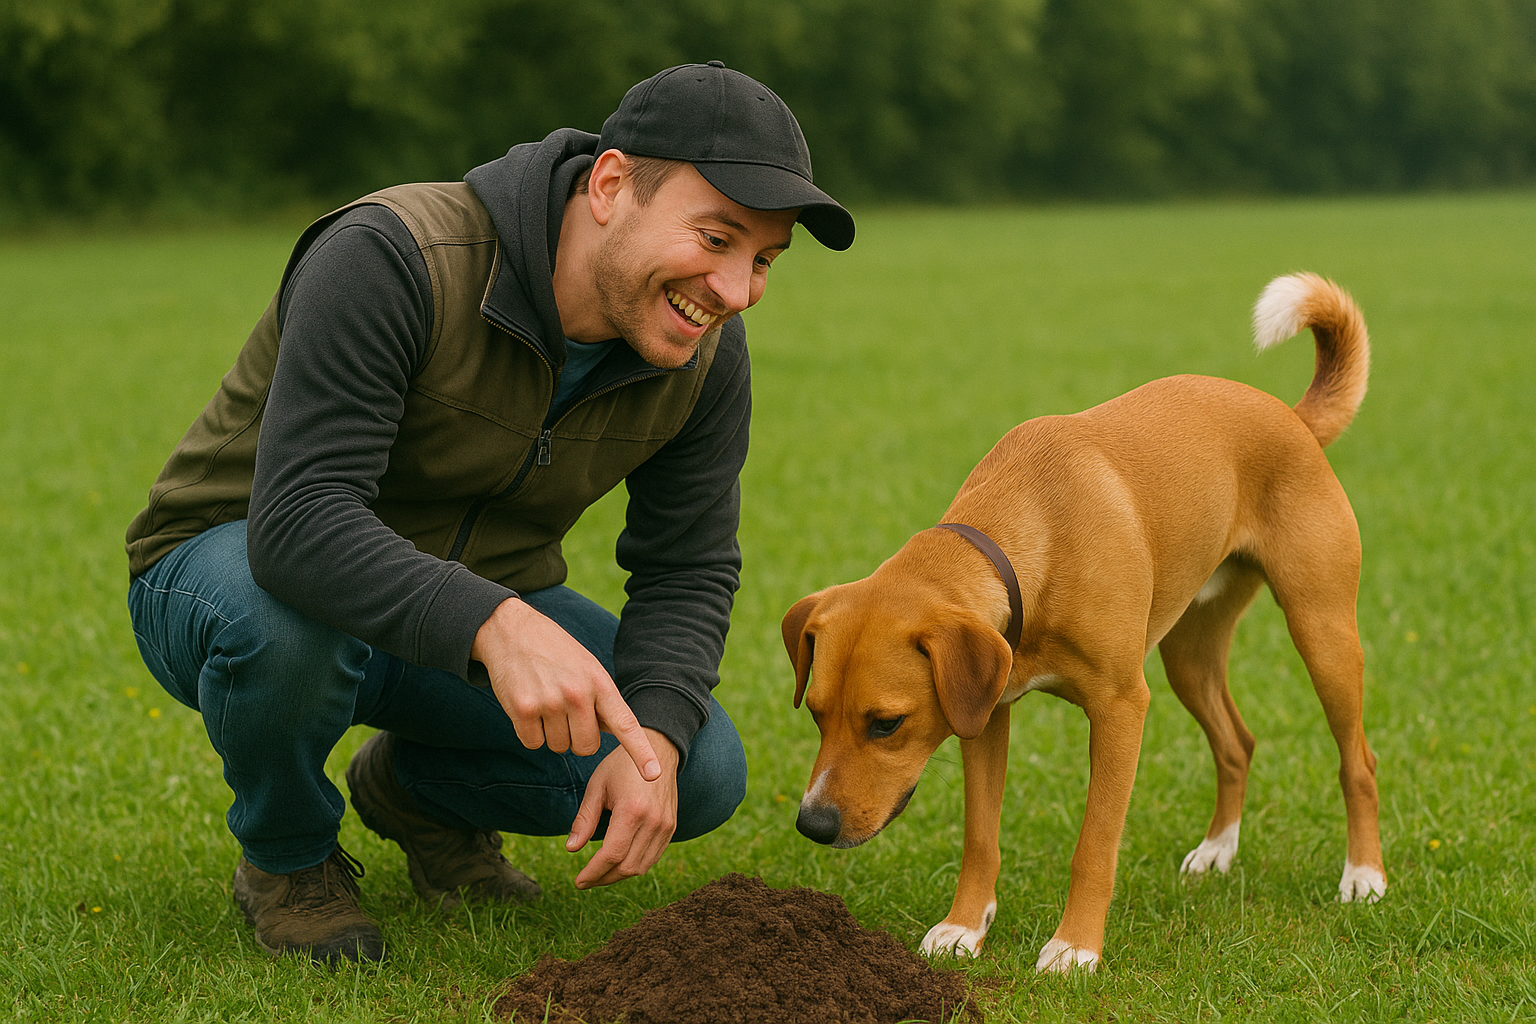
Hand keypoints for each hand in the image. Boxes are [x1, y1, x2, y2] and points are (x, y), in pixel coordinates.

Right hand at [472, 597, 659, 779]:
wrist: (512, 630)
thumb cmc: (555, 652)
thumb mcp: (587, 667)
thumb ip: (601, 699)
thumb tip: (612, 732)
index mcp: (599, 682)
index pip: (625, 723)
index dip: (640, 752)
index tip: (653, 773)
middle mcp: (578, 693)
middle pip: (586, 746)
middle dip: (576, 737)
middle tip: (564, 710)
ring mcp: (550, 702)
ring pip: (558, 746)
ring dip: (551, 733)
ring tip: (545, 700)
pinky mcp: (522, 709)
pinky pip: (533, 743)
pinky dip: (530, 732)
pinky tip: (527, 706)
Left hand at [567, 728, 679, 888]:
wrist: (658, 750)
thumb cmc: (622, 766)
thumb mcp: (597, 786)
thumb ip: (585, 819)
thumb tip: (571, 848)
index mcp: (632, 810)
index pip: (611, 855)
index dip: (593, 872)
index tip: (578, 881)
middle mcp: (653, 821)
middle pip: (626, 866)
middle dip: (603, 878)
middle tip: (585, 880)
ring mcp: (665, 826)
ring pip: (641, 867)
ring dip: (618, 876)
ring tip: (599, 874)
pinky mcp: (671, 827)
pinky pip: (652, 857)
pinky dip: (634, 866)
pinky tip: (618, 863)